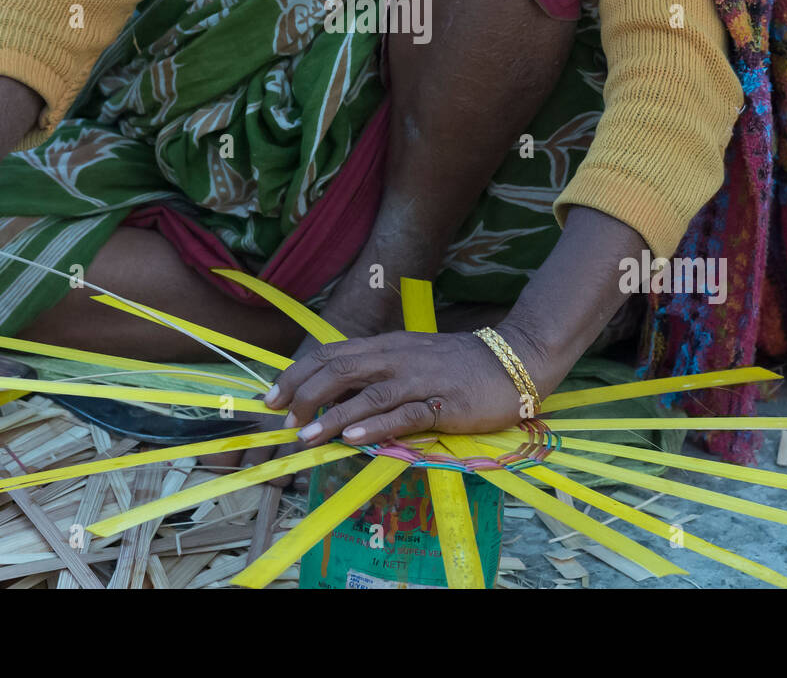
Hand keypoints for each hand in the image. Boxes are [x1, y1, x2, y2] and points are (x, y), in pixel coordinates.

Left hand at [263, 329, 533, 448]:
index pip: (331, 353)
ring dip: (332, 416)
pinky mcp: (442, 404)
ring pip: (366, 395)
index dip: (298, 373)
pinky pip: (403, 415)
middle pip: (340, 369)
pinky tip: (355, 439)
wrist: (513, 362)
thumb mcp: (413, 360)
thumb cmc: (460, 365)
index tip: (273, 397)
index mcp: (387, 346)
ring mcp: (419, 380)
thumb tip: (339, 397)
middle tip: (283, 421)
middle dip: (304, 393)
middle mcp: (397, 358)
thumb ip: (379, 373)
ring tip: (306, 437)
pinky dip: (376, 426)